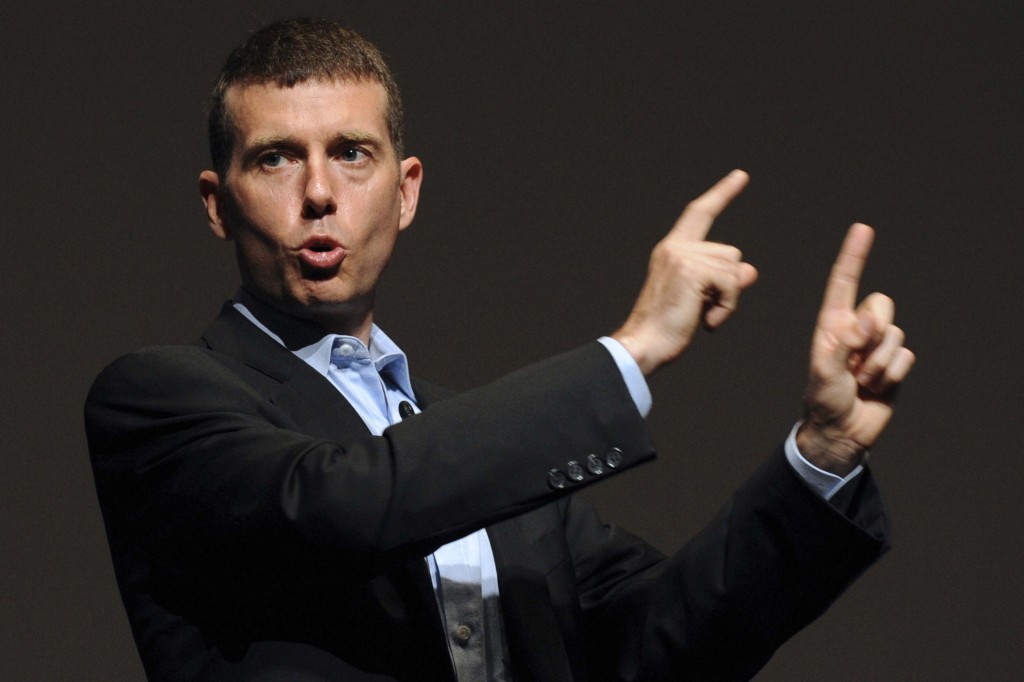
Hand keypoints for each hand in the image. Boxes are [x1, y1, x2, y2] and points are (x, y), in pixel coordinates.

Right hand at [612, 170, 758, 374]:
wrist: (644, 344)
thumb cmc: (666, 328)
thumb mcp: (701, 300)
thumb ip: (724, 281)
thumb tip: (750, 270)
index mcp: (672, 250)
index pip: (699, 214)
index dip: (721, 194)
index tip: (740, 176)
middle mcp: (675, 248)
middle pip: (730, 253)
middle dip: (728, 285)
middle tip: (702, 311)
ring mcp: (682, 257)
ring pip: (733, 269)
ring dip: (727, 299)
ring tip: (701, 316)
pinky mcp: (692, 271)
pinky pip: (731, 284)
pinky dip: (726, 307)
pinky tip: (706, 322)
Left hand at [798, 223, 915, 474]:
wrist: (842, 431)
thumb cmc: (823, 399)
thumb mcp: (823, 372)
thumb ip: (842, 344)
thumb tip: (863, 324)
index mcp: (833, 324)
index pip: (844, 283)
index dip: (854, 256)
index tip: (862, 229)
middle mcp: (857, 329)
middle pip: (881, 305)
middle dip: (873, 330)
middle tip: (855, 360)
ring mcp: (877, 347)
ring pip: (896, 335)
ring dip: (878, 364)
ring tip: (860, 381)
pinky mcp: (894, 364)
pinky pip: (906, 358)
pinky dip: (891, 376)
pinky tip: (876, 388)